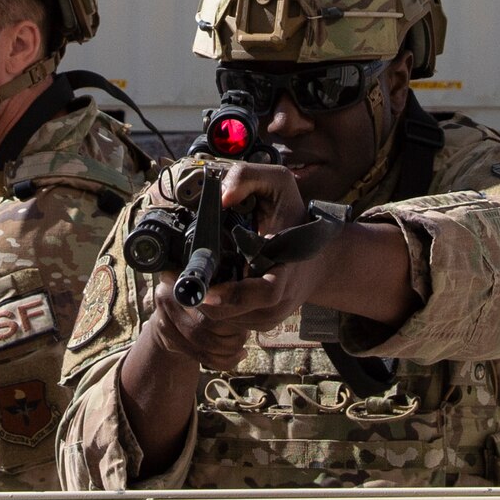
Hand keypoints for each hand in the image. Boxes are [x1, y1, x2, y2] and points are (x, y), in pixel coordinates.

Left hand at [190, 162, 325, 331]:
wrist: (320, 254)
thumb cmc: (295, 217)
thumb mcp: (278, 183)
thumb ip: (248, 178)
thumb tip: (222, 196)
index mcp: (285, 267)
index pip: (265, 294)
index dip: (235, 296)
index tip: (207, 292)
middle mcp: (281, 297)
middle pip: (236, 312)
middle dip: (205, 300)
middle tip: (180, 283)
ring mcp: (273, 314)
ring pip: (229, 320)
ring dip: (206, 306)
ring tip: (188, 284)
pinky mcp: (264, 321)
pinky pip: (233, 322)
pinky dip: (215, 309)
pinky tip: (206, 290)